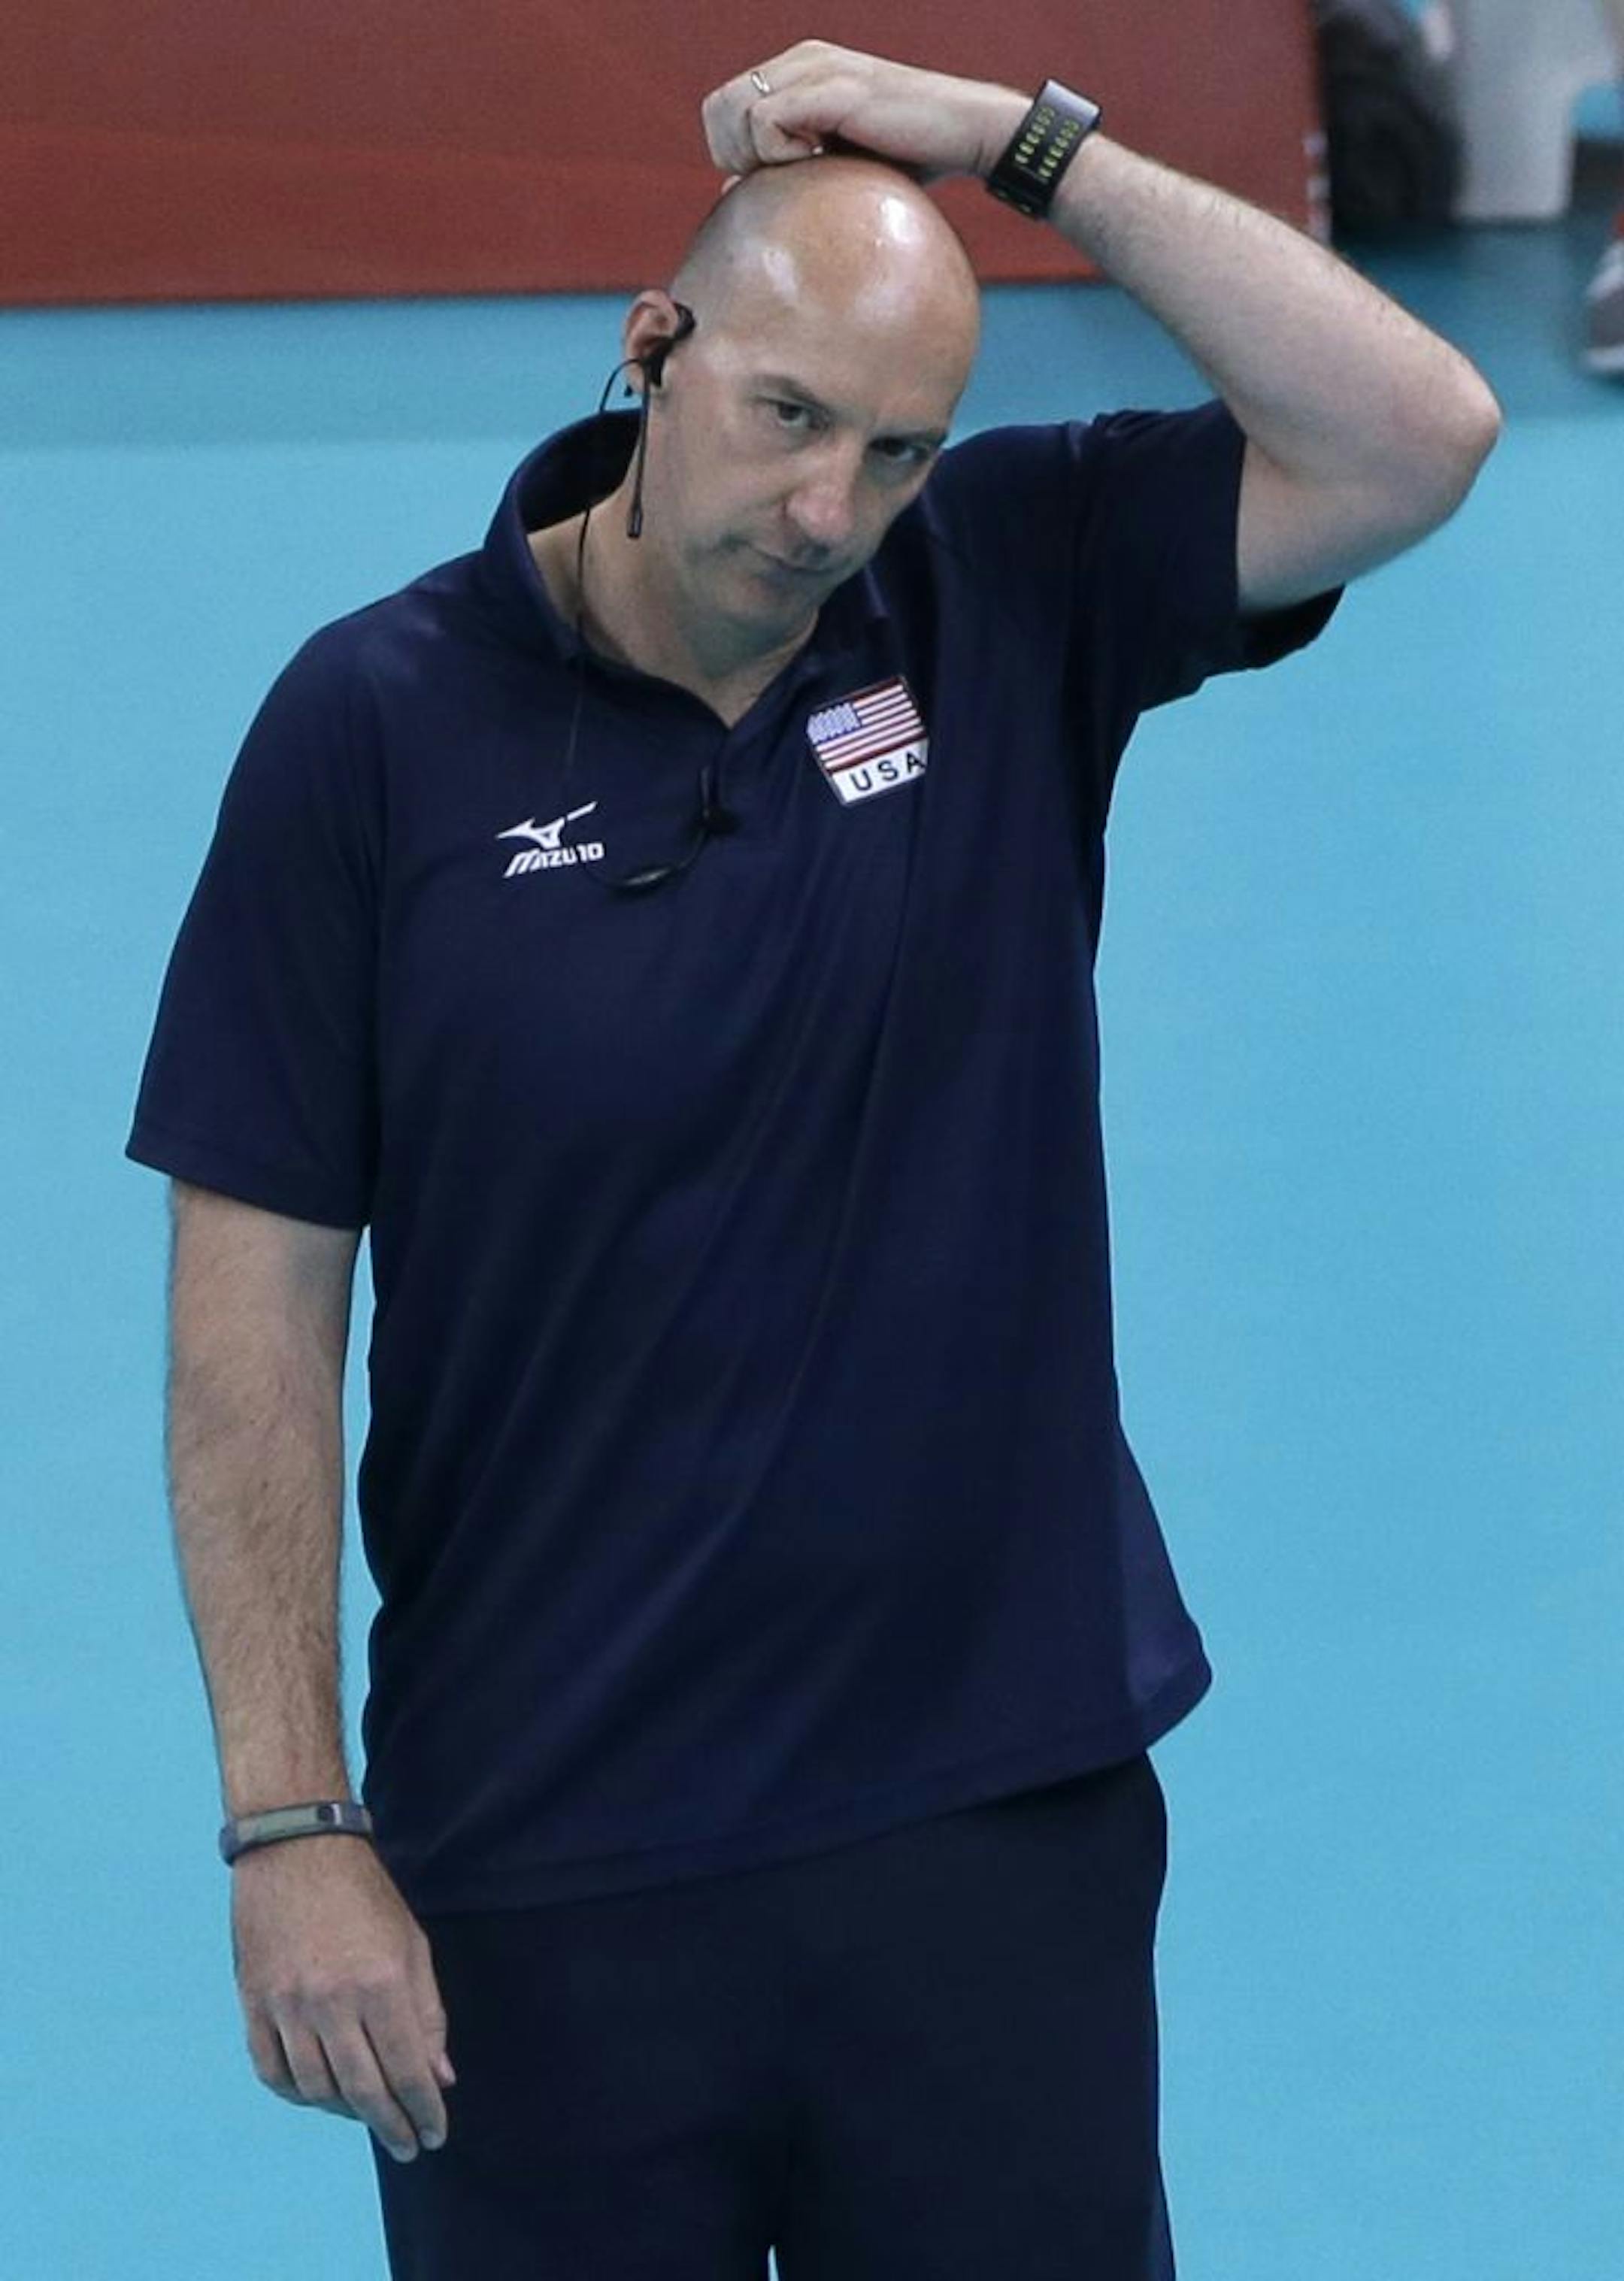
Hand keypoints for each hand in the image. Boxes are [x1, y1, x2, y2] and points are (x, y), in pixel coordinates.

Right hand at [231, 1837, 454, 2164]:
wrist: (296, 1848)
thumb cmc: (364, 1895)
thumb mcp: (412, 1944)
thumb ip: (428, 2013)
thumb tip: (439, 2077)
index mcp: (381, 1982)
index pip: (407, 2070)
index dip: (423, 2110)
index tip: (434, 2135)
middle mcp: (333, 2001)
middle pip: (364, 2090)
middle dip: (392, 2125)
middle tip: (408, 2146)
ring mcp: (288, 2005)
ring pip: (317, 2088)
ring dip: (347, 2113)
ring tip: (369, 2116)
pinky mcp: (254, 2003)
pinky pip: (272, 2071)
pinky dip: (298, 2093)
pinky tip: (320, 2095)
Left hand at [700, 39, 1025, 186]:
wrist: (965, 132)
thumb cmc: (910, 159)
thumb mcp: (837, 165)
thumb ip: (788, 172)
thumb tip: (729, 196)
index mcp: (798, 71)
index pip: (722, 106)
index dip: (731, 151)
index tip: (769, 180)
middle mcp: (801, 60)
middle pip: (718, 107)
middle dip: (735, 155)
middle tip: (778, 180)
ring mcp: (815, 68)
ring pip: (735, 111)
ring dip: (757, 155)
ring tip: (802, 170)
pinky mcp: (831, 88)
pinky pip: (767, 121)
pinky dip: (779, 155)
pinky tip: (818, 162)